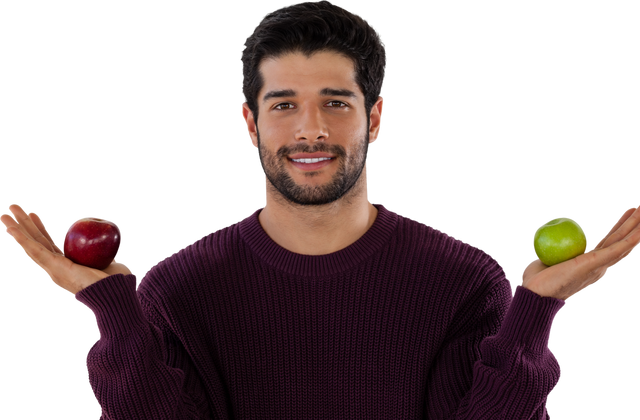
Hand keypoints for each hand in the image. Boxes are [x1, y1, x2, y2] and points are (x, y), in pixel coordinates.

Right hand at [1, 202, 135, 295]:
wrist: (118, 294)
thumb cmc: (119, 282)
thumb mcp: (110, 261)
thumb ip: (105, 253)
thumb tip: (112, 240)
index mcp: (67, 267)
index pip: (49, 245)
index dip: (40, 228)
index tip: (35, 213)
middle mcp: (56, 269)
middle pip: (36, 242)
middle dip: (24, 224)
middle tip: (13, 207)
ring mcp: (53, 269)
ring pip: (30, 245)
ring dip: (16, 228)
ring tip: (4, 212)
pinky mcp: (54, 268)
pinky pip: (34, 250)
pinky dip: (21, 238)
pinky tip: (9, 227)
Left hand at [519, 202, 639, 300]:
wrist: (534, 293)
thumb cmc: (536, 280)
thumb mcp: (547, 257)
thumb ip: (553, 248)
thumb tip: (548, 236)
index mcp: (589, 263)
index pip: (608, 241)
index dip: (618, 226)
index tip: (626, 212)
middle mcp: (599, 265)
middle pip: (620, 239)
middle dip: (633, 223)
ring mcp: (599, 265)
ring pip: (624, 242)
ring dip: (637, 226)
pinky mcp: (596, 263)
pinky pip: (617, 248)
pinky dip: (632, 238)